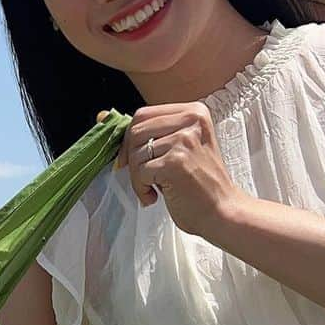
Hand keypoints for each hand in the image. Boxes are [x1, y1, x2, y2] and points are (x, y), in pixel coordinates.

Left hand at [112, 102, 246, 241]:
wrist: (223, 212)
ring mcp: (185, 140)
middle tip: (144, 178)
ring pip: (136, 153)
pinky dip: (141, 189)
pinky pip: (140, 172)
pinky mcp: (177, 162)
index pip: (142, 114)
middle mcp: (191, 120)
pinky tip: (156, 197)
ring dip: (137, 177)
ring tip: (154, 189)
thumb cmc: (198, 183)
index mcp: (193, 111)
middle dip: (131, 159)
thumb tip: (100, 116)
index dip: (129, 140)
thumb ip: (146, 132)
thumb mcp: (177, 148)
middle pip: (135, 131)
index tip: (132, 160)